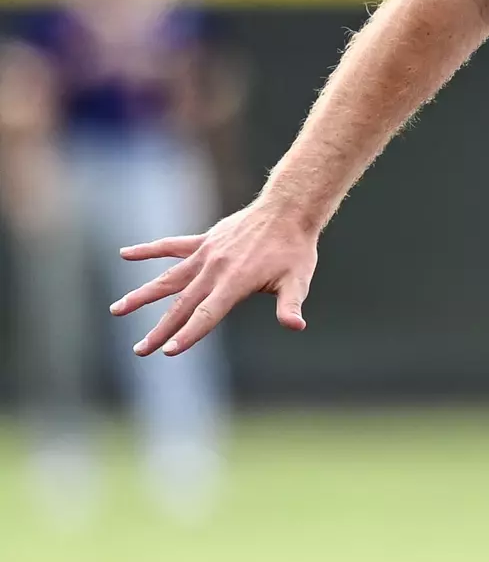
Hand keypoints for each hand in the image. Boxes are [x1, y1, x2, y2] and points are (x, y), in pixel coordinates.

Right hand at [110, 199, 318, 355]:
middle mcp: (214, 269)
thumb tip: (296, 326)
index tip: (168, 351)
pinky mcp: (204, 241)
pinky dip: (149, 250)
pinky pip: (171, 246)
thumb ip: (291, 305)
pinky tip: (125, 253)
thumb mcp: (298, 279)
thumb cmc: (295, 249)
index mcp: (234, 282)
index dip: (188, 334)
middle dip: (161, 330)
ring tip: (117, 310)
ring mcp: (206, 254)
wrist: (288, 209)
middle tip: (140, 350)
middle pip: (182, 305)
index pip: (206, 315)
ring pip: (168, 278)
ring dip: (142, 295)